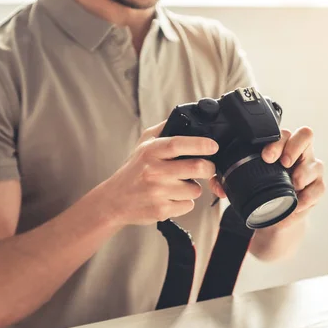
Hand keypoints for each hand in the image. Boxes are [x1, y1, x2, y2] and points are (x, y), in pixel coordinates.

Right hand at [97, 121, 218, 226]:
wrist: (114, 201)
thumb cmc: (132, 171)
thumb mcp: (143, 145)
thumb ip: (163, 129)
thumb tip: (184, 117)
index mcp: (150, 152)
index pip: (178, 144)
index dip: (200, 144)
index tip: (213, 146)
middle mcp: (153, 171)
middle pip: (196, 167)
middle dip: (208, 168)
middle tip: (207, 167)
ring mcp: (157, 192)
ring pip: (195, 189)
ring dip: (192, 187)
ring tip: (178, 185)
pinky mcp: (161, 210)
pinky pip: (188, 205)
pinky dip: (184, 202)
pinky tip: (171, 198)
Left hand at [209, 126, 324, 213]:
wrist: (276, 214)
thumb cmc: (260, 190)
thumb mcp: (243, 183)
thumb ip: (227, 182)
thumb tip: (218, 186)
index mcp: (280, 146)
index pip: (283, 132)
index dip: (276, 141)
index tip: (266, 156)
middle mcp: (298, 153)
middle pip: (305, 135)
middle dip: (293, 147)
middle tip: (283, 163)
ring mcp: (311, 169)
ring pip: (316, 163)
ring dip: (304, 173)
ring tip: (294, 184)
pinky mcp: (317, 188)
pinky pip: (319, 188)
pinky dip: (308, 197)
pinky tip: (298, 203)